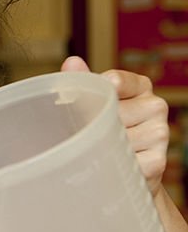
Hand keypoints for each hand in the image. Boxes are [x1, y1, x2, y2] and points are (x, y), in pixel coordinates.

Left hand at [61, 57, 168, 195]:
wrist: (122, 169)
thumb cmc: (102, 130)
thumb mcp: (92, 104)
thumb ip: (82, 84)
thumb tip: (72, 62)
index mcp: (139, 86)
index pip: (115, 82)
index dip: (93, 97)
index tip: (84, 105)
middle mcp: (155, 106)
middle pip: (111, 113)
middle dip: (93, 125)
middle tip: (88, 134)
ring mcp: (160, 133)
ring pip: (116, 138)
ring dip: (100, 146)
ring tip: (100, 149)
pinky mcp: (158, 160)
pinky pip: (122, 161)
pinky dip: (109, 165)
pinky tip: (110, 163)